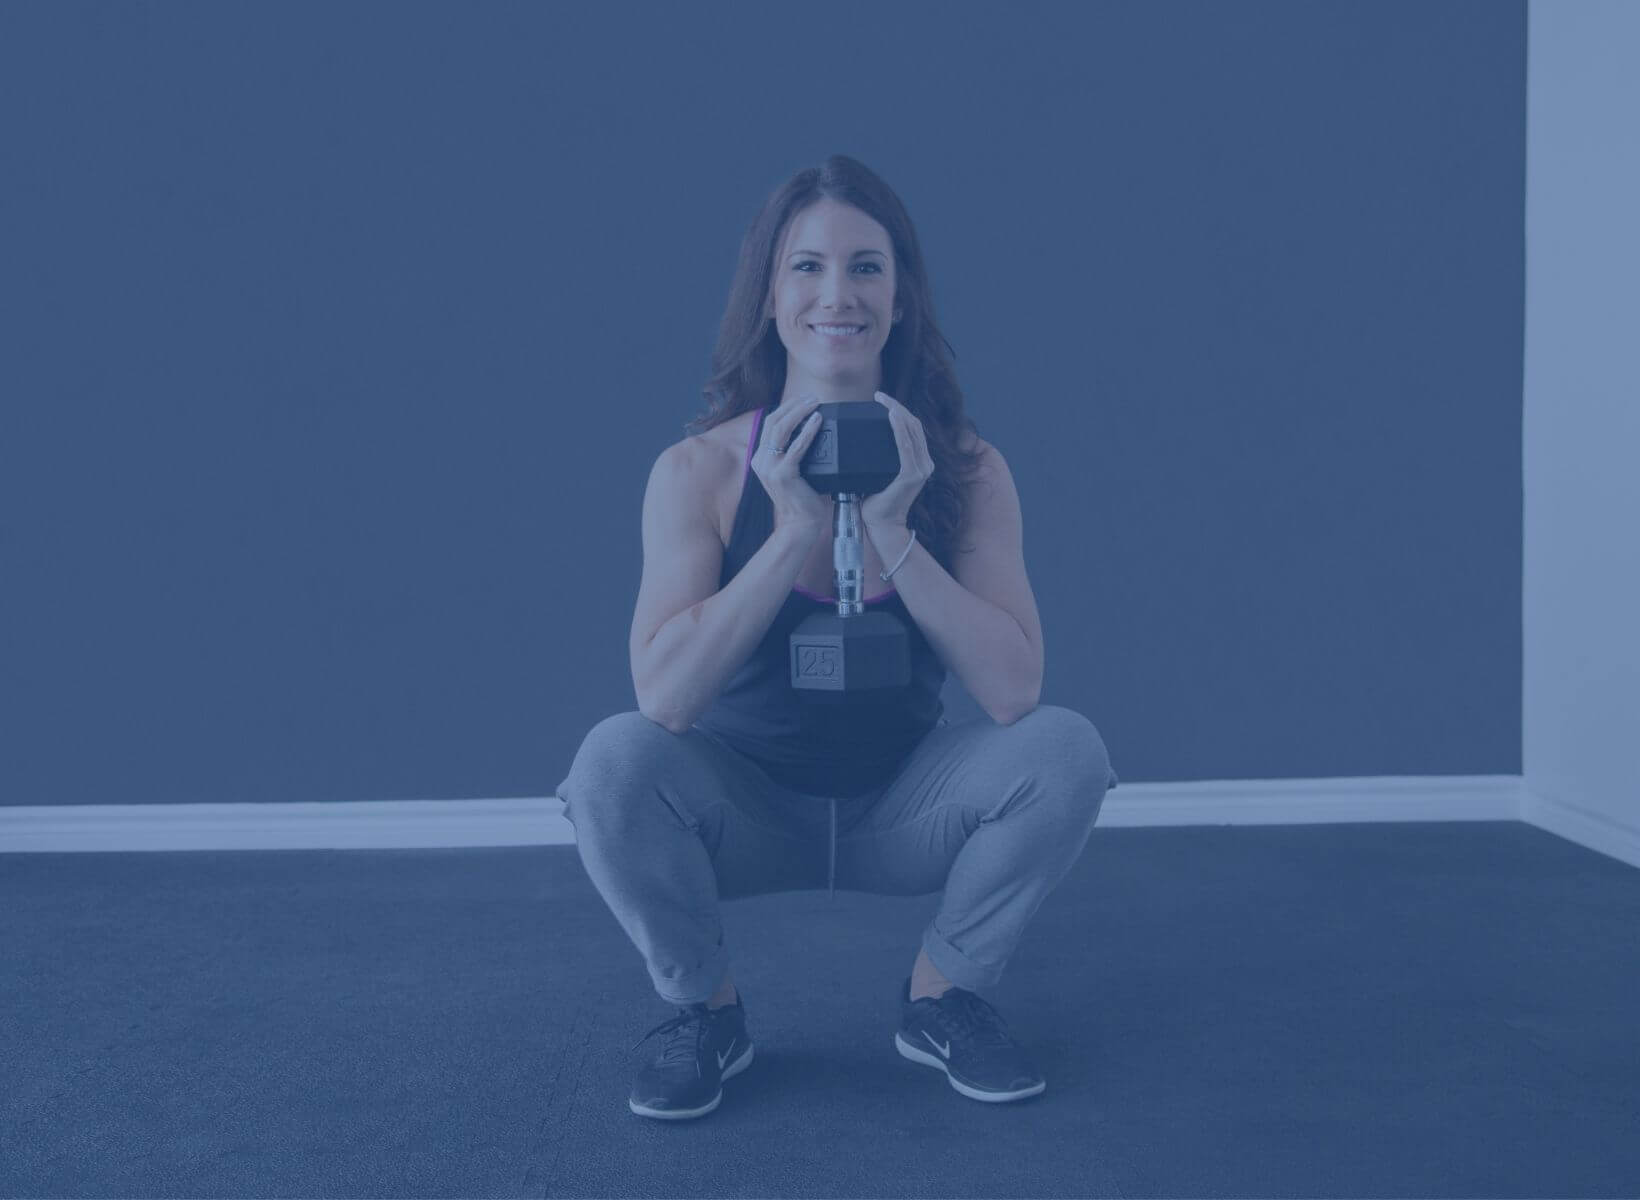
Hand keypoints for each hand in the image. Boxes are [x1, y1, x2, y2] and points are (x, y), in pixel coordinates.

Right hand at [751, 393, 829, 534]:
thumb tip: (809, 429)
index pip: (770, 424)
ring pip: (782, 430)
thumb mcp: (792, 472)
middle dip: (793, 405)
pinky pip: (797, 447)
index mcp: (760, 458)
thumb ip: (793, 453)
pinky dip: (808, 431)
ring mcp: (770, 468)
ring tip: (815, 402)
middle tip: (813, 396)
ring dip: (800, 412)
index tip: (803, 399)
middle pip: (774, 422)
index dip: (786, 408)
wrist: (800, 525)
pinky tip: (818, 420)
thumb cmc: (802, 499)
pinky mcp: (783, 474)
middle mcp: (761, 461)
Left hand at [860, 390, 933, 530]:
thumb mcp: (877, 474)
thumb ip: (876, 459)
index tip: (882, 400)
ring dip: (897, 412)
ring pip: (911, 431)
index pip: (912, 429)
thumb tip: (857, 441)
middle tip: (879, 395)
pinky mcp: (911, 475)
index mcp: (918, 462)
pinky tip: (891, 416)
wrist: (880, 526)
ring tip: (883, 400)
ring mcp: (920, 469)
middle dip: (897, 406)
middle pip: (914, 425)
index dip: (900, 411)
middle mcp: (924, 463)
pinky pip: (906, 445)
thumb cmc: (874, 503)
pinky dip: (898, 428)